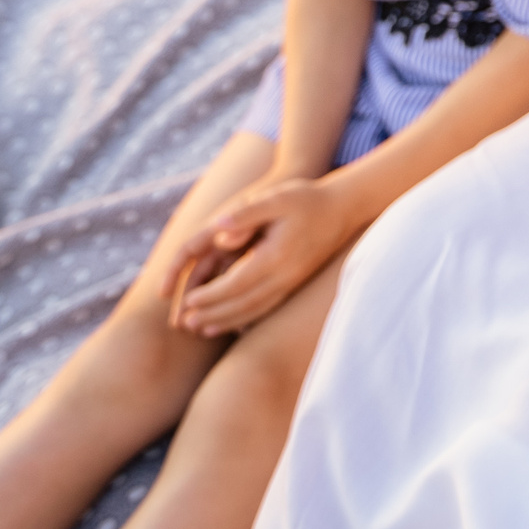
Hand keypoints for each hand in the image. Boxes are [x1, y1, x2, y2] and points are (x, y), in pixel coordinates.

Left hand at [162, 172, 357, 335]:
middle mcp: (285, 275)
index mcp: (276, 256)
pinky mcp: (295, 282)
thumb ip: (245, 213)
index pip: (237, 284)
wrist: (344, 208)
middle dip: (212, 315)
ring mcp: (292, 282)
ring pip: (255, 310)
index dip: (211, 295)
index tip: (188, 302)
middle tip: (184, 324)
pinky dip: (246, 319)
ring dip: (226, 321)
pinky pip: (267, 308)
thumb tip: (217, 229)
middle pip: (243, 303)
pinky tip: (232, 324)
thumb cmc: (307, 199)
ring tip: (201, 330)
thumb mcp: (276, 198)